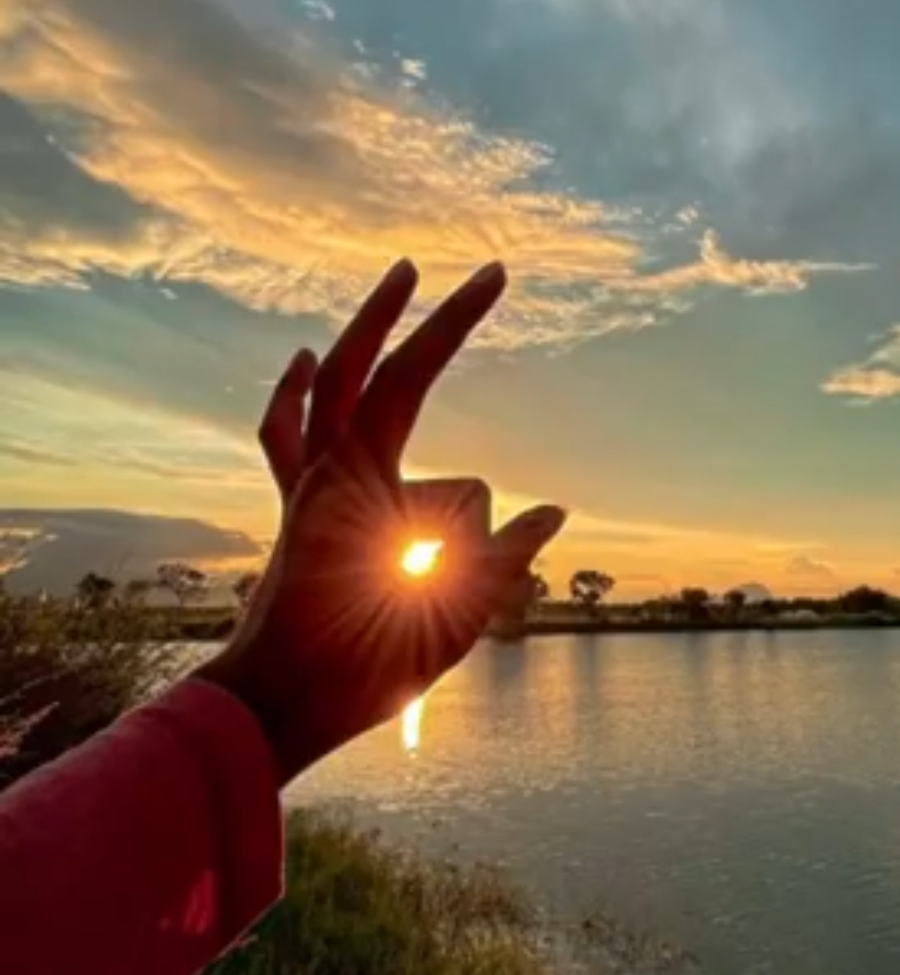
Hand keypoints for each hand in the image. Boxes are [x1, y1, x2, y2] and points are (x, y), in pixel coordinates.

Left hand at [194, 258, 566, 784]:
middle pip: (371, 364)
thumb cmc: (358, 669)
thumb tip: (554, 512)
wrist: (270, 704)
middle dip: (426, 314)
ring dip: (368, 336)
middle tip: (486, 271)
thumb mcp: (451, 618)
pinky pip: (286, 436)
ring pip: (335, 392)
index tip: (495, 275)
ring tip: (402, 289)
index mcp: (359, 481)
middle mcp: (326, 469)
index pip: (411, 376)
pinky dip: (292, 394)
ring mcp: (307, 486)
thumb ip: (505, 558)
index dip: (454, 320)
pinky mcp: (297, 507)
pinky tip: (303, 359)